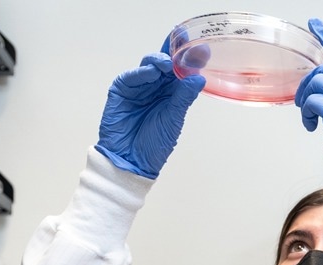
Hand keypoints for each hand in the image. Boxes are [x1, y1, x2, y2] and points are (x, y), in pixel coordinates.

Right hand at [95, 48, 204, 178]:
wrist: (131, 161)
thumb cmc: (154, 144)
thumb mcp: (173, 119)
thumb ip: (183, 97)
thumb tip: (199, 78)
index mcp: (172, 93)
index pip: (181, 71)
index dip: (189, 57)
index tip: (202, 47)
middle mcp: (155, 87)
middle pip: (165, 62)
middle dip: (174, 51)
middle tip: (184, 43)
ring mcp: (138, 87)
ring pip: (148, 65)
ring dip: (158, 61)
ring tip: (167, 64)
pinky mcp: (120, 91)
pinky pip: (131, 77)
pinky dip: (141, 72)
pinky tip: (151, 72)